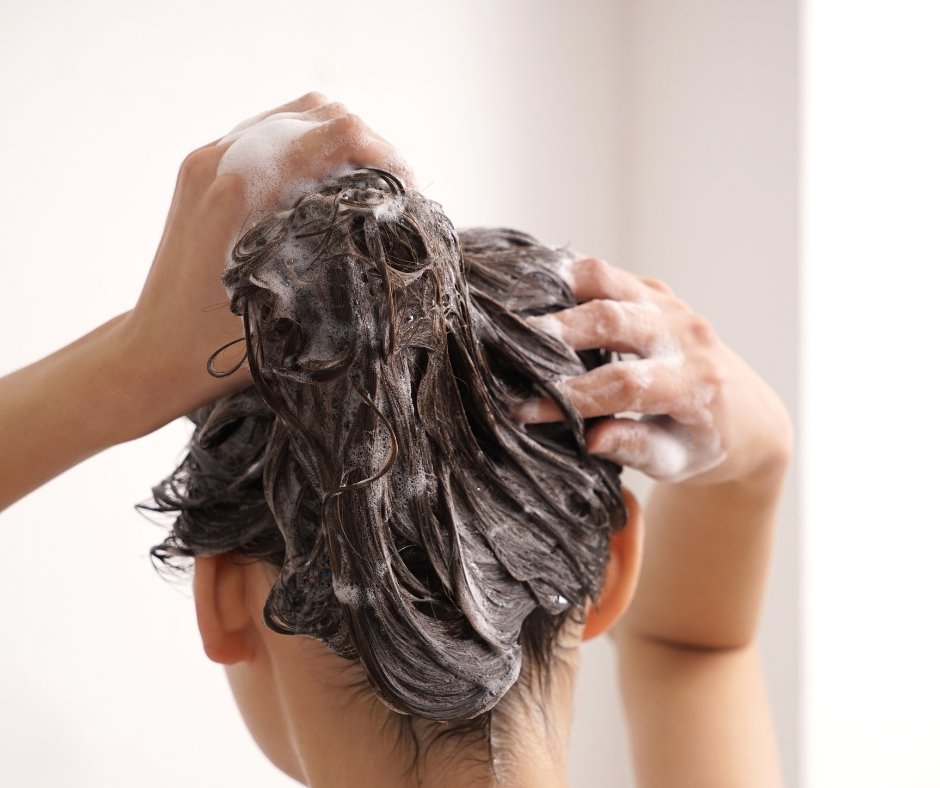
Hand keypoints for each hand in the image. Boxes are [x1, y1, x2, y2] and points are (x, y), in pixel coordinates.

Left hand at [119, 93, 412, 433]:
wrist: (152, 352)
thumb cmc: (216, 348)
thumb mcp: (289, 310)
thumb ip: (338, 264)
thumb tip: (397, 241)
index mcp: (242, 190)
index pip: (336, 133)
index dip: (386, 155)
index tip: (408, 192)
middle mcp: (221, 161)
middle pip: (320, 114)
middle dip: (370, 145)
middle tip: (396, 190)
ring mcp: (208, 159)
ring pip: (295, 115)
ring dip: (341, 141)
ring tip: (368, 184)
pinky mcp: (203, 169)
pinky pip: (270, 132)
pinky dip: (310, 147)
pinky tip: (329, 186)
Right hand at [514, 257, 791, 485]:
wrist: (747, 415)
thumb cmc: (705, 447)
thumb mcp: (675, 462)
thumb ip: (635, 448)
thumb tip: (588, 437)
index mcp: (695, 384)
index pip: (623, 385)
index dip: (570, 396)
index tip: (523, 410)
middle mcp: (687, 335)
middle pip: (613, 320)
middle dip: (556, 333)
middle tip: (507, 346)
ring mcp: (673, 307)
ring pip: (608, 281)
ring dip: (558, 290)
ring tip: (513, 304)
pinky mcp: (657, 293)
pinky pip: (608, 275)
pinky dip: (567, 278)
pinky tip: (532, 289)